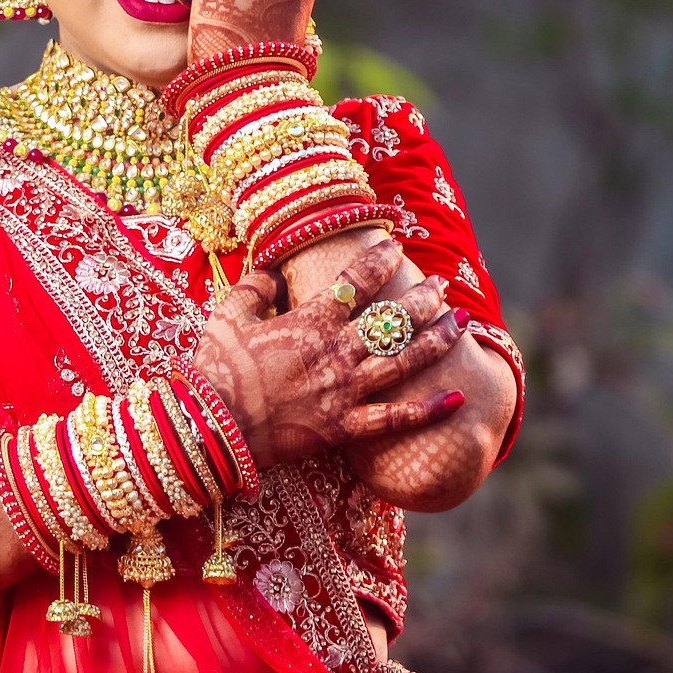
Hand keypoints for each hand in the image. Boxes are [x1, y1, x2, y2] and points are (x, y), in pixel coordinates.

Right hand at [188, 240, 466, 467]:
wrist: (211, 425)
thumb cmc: (215, 369)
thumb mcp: (228, 316)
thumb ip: (255, 287)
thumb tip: (273, 269)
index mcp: (309, 321)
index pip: (357, 282)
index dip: (379, 260)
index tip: (395, 246)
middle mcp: (335, 352)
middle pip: (392, 319)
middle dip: (422, 298)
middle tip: (441, 284)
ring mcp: (344, 390)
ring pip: (404, 360)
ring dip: (437, 340)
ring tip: (461, 322)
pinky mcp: (344, 426)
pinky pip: (395, 418)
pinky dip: (429, 409)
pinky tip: (458, 397)